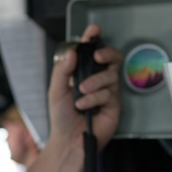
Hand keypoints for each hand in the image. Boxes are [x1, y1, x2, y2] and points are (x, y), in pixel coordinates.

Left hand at [47, 23, 121, 151]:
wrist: (68, 141)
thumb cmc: (62, 117)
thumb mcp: (56, 90)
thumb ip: (62, 71)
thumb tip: (72, 52)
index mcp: (84, 74)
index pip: (91, 53)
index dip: (93, 40)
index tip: (94, 30)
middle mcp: (99, 80)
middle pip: (112, 59)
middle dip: (107, 53)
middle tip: (98, 55)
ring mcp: (108, 93)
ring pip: (110, 76)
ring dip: (94, 82)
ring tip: (81, 93)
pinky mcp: (115, 106)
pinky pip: (109, 94)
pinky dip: (94, 98)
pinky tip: (84, 107)